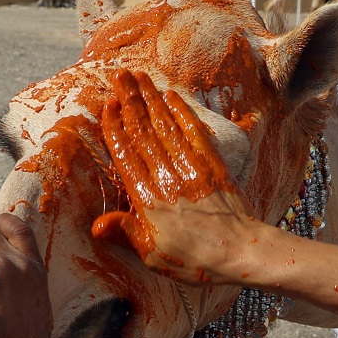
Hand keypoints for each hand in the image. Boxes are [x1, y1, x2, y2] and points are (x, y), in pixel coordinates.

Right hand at [91, 69, 275, 285]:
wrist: (242, 254)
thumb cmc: (195, 261)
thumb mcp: (153, 255)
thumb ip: (126, 233)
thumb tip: (96, 225)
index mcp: (148, 199)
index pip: (126, 155)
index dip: (115, 127)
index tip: (107, 104)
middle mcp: (167, 177)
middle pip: (143, 132)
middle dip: (130, 101)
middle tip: (119, 75)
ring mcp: (191, 168)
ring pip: (166, 126)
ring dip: (152, 98)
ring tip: (139, 76)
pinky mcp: (213, 166)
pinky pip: (195, 132)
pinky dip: (182, 112)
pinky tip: (172, 96)